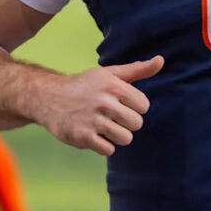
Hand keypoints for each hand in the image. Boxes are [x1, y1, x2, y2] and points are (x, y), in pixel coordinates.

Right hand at [32, 56, 163, 155]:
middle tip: (111, 116)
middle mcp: (104, 102)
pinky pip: (109, 150)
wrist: (50, 98)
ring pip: (125, 138)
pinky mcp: (83, 137)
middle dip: (126, 122)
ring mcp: (93, 120)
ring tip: (103, 125)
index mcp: (113, 85)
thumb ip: (137, 69)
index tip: (121, 103)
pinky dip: (103, 145)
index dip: (134, 107)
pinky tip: (94, 134)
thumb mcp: (110, 74)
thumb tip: (161, 60)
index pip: (144, 106)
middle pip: (136, 124)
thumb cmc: (85, 86)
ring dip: (116, 135)